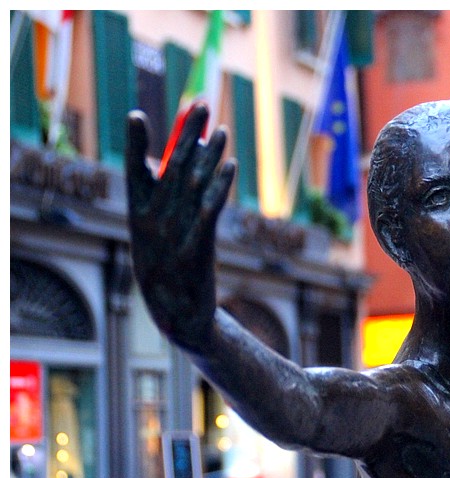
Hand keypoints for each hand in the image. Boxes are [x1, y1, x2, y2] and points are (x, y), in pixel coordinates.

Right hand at [126, 103, 235, 351]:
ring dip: (210, 154)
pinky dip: (220, 186)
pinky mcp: (199, 247)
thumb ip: (160, 200)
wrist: (177, 315)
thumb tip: (176, 161)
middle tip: (201, 104)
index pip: (133, 172)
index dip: (134, 144)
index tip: (135, 114)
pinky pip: (211, 210)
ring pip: (195, 185)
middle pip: (173, 168)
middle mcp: (153, 222)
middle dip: (188, 134)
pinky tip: (230, 165)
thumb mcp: (152, 234)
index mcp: (137, 216)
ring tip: (223, 128)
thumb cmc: (166, 268)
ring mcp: (175, 235)